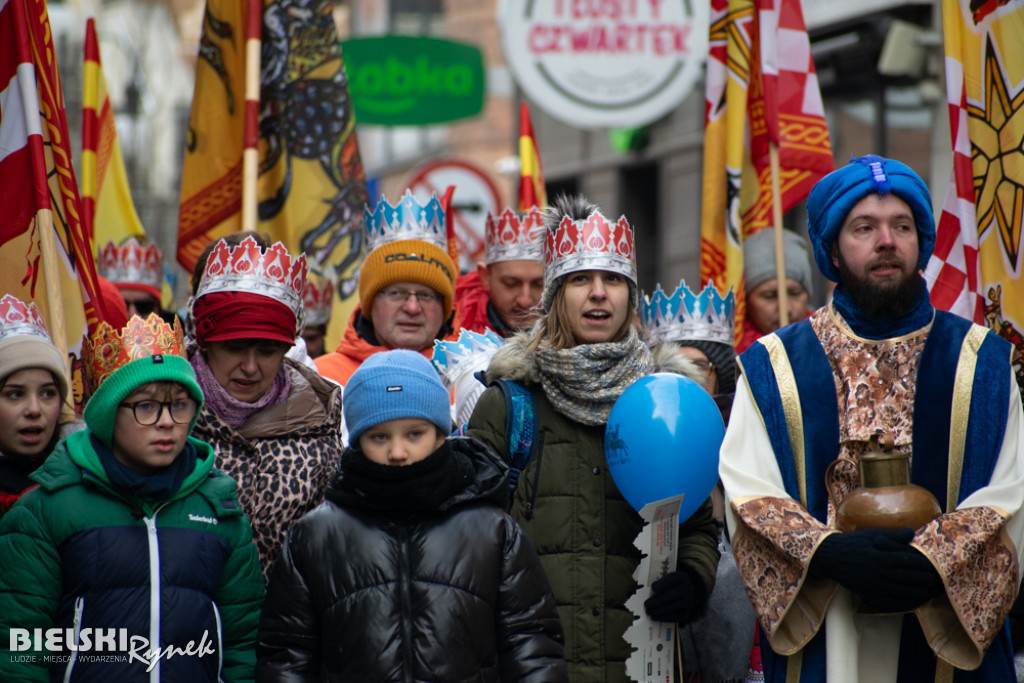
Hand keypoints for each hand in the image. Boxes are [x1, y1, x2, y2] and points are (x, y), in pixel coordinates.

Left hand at [644, 567, 709, 623]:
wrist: (683, 593)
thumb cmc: (670, 585)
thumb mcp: (666, 579)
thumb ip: (658, 582)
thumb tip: (651, 591)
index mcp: (681, 577)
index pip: (672, 579)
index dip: (663, 584)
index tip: (654, 588)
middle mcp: (688, 589)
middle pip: (671, 595)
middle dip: (657, 601)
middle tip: (646, 604)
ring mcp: (688, 602)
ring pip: (672, 607)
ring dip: (659, 610)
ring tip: (648, 611)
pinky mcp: (686, 613)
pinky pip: (675, 617)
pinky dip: (663, 617)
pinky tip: (655, 616)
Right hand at [811, 527, 943, 611]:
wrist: (832, 557)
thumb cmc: (853, 543)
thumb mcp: (873, 534)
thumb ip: (894, 536)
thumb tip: (912, 533)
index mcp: (887, 557)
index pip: (918, 564)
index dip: (931, 565)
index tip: (937, 565)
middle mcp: (885, 574)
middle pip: (919, 580)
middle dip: (930, 579)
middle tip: (936, 578)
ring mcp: (880, 588)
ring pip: (912, 594)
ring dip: (923, 592)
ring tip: (928, 588)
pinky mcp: (874, 596)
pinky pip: (899, 605)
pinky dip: (911, 603)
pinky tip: (914, 598)